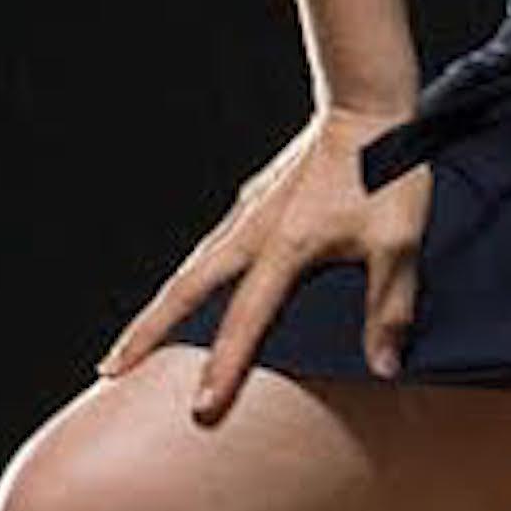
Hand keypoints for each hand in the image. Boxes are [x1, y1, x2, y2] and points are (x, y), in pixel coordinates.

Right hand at [94, 104, 429, 423]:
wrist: (366, 100)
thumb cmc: (388, 172)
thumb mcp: (400, 242)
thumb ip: (391, 307)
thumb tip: (386, 367)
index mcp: (285, 247)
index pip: (244, 321)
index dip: (222, 368)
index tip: (199, 409)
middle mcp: (253, 231)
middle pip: (184, 291)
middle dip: (145, 333)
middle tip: (110, 369)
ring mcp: (250, 211)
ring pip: (192, 267)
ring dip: (161, 306)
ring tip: (135, 340)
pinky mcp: (256, 197)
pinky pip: (213, 246)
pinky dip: (191, 276)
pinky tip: (192, 288)